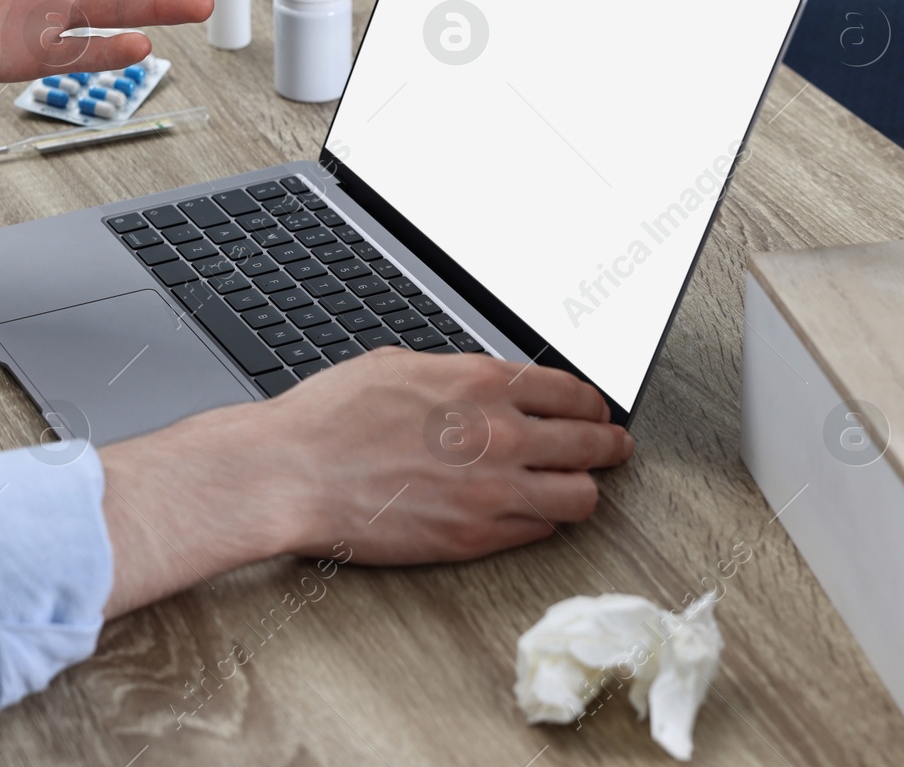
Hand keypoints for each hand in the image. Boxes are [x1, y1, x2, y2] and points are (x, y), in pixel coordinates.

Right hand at [98, 349, 631, 616]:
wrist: (291, 473)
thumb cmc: (330, 417)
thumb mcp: (401, 365)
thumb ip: (461, 376)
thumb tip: (492, 383)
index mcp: (483, 383)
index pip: (574, 393)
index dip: (593, 405)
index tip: (595, 412)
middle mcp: (501, 435)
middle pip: (592, 444)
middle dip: (608, 446)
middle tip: (612, 450)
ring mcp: (493, 491)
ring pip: (581, 497)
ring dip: (582, 489)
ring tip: (579, 488)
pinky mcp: (475, 538)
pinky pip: (540, 533)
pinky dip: (542, 522)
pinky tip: (531, 514)